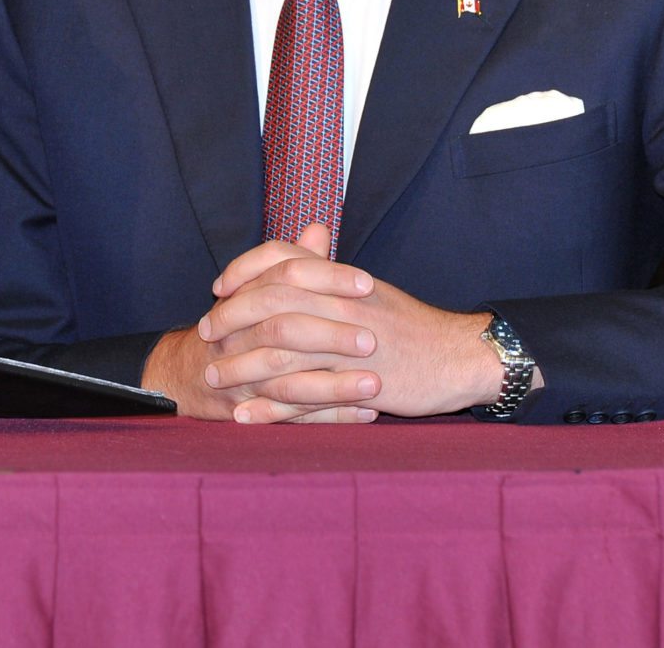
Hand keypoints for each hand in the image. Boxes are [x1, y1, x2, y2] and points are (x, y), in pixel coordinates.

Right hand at [142, 224, 380, 422]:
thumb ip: (291, 262)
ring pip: (291, 382)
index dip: (326, 278)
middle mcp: (240, 335)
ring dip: (336, 385)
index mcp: (247, 298)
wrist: (186, 374)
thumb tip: (318, 229)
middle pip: (285, 330)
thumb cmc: (234, 327)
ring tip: (377, 385)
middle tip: (373, 339)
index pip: (285, 276)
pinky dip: (332, 417)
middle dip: (331, 336)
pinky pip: (294, 418)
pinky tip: (367, 413)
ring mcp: (242, 377)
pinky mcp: (250, 412)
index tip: (366, 284)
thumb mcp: (258, 290)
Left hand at [208, 228, 501, 421]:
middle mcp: (340, 306)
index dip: (243, 271)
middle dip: (229, 319)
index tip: (218, 288)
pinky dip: (270, 410)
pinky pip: (303, 399)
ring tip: (213, 380)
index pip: (280, 259)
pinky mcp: (357, 386)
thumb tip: (300, 247)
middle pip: (269, 304)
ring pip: (279, 353)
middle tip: (205, 335)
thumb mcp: (367, 291)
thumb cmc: (410, 324)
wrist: (459, 355)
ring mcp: (347, 347)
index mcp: (341, 280)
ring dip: (239, 367)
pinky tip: (246, 417)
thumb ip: (327, 272)